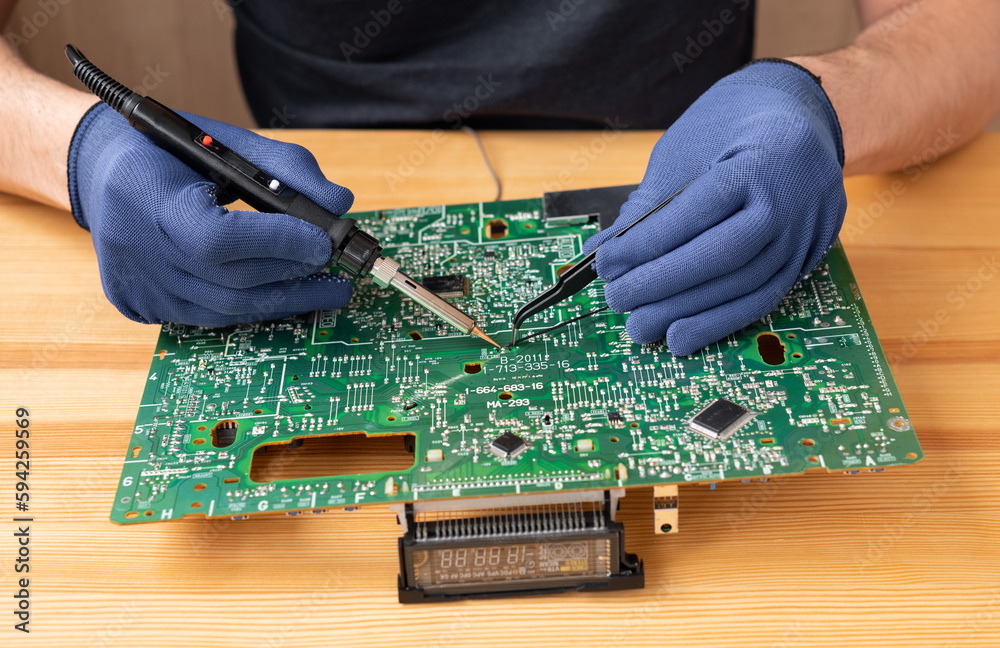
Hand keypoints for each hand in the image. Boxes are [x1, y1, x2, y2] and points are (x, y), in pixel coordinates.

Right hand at [67, 104, 353, 326]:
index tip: (323, 242)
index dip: (277, 243)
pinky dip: (250, 306)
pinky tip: (279, 294)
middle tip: (335, 268)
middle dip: (293, 275)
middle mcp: (135, 248)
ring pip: (225, 309)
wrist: (99, 171)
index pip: (219, 238)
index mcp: (147, 196)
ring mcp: (136, 285)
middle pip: (231, 281)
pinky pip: (208, 317)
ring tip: (322, 288)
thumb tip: (339, 203)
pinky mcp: (140, 305)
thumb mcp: (223, 142)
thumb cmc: (165, 152)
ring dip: (282, 300)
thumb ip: (285, 167)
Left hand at [583, 60, 845, 355]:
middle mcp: (793, 198)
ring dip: (685, 313)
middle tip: (618, 298)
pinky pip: (761, 300)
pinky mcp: (806, 258)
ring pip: (743, 285)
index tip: (607, 262)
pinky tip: (680, 336)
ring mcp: (806, 232)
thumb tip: (603, 250)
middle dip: (662, 283)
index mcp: (762, 156)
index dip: (646, 243)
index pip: (697, 211)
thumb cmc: (732, 123)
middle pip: (722, 255)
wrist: (800, 114)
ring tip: (640, 326)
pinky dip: (717, 322)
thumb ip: (651, 201)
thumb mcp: (689, 146)